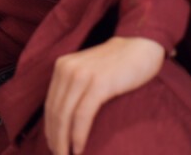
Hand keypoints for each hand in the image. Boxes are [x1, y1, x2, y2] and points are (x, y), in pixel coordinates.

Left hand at [44, 36, 165, 154]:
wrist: (141, 45)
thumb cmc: (118, 64)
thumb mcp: (89, 72)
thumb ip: (76, 88)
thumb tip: (67, 120)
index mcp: (62, 67)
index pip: (50, 104)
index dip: (50, 128)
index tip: (52, 145)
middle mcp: (67, 70)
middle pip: (55, 112)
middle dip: (54, 138)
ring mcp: (81, 75)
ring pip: (65, 115)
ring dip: (63, 141)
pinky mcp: (98, 83)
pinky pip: (82, 115)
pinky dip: (78, 135)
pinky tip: (79, 148)